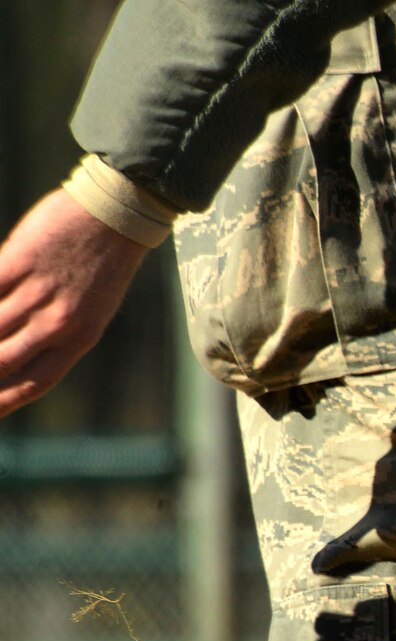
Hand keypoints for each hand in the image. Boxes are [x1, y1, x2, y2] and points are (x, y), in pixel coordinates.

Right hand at [0, 189, 149, 417]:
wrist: (117, 215)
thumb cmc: (104, 262)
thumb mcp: (90, 310)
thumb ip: (56, 332)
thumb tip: (18, 346)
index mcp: (79, 340)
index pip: (34, 383)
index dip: (3, 402)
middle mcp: (58, 324)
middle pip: (2, 362)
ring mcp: (37, 294)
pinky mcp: (19, 262)